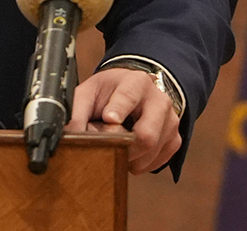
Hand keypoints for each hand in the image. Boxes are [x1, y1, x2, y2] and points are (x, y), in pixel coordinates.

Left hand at [66, 67, 181, 174]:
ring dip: (130, 158)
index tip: (109, 119)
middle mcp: (159, 100)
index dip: (119, 110)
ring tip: (119, 147)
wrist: (136, 92)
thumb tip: (70, 135)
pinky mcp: (175, 139)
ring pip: (151, 152)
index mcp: (136, 82)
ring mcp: (171, 120)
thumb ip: (77, 111)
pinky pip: (157, 162)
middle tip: (110, 147)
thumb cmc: (110, 92)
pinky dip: (140, 163)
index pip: (129, 97)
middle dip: (124, 147)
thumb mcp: (90, 93)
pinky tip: (131, 151)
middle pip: (146, 135)